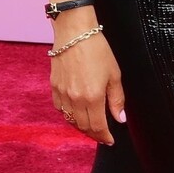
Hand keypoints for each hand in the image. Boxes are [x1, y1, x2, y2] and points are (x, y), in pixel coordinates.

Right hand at [51, 29, 125, 143]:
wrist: (74, 32)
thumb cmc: (97, 49)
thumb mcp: (114, 74)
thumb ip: (117, 99)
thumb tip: (120, 119)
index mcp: (92, 97)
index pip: (97, 126)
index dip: (104, 136)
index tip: (109, 140)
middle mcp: (75, 99)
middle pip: (83, 127)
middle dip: (94, 134)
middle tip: (102, 135)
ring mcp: (62, 94)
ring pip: (70, 120)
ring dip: (81, 127)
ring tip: (90, 127)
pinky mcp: (54, 87)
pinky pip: (60, 109)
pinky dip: (68, 116)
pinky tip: (75, 114)